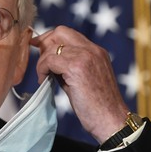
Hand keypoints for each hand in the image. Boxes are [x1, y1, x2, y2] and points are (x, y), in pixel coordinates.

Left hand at [31, 26, 128, 142]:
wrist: (111, 120)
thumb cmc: (97, 106)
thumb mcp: (83, 79)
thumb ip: (69, 66)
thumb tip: (49, 60)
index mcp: (96, 51)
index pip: (69, 33)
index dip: (51, 38)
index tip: (39, 47)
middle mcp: (92, 50)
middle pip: (60, 31)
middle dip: (44, 43)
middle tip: (39, 61)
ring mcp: (85, 56)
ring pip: (52, 47)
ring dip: (42, 62)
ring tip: (43, 77)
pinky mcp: (77, 67)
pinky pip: (50, 60)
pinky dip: (42, 69)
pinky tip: (43, 81)